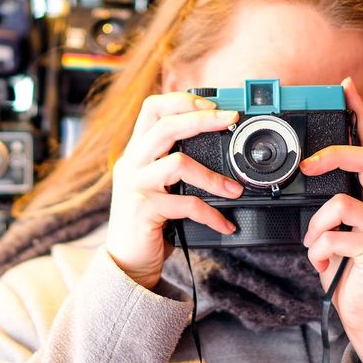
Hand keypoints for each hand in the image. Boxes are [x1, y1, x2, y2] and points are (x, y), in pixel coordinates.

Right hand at [107, 92, 243, 289]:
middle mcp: (131, 164)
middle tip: (231, 120)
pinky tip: (224, 223)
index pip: (151, 108)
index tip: (212, 106)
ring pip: (178, 163)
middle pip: (165, 125)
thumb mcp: (156, 184)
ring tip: (235, 189)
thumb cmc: (147, 221)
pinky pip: (186, 204)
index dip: (182, 101)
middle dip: (203, 119)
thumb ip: (172, 162)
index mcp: (135, 152)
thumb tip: (216, 142)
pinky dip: (211, 214)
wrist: (127, 262)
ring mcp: (135, 186)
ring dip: (213, 177)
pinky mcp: (143, 210)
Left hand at [299, 77, 362, 362]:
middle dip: (333, 156)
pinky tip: (324, 264)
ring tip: (317, 247)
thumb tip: (304, 182)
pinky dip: (319, 250)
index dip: (359, 116)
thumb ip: (327, 205)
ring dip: (317, 226)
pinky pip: (334, 235)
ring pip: (341, 202)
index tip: (345, 89)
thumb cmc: (346, 271)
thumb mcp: (332, 231)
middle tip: (307, 166)